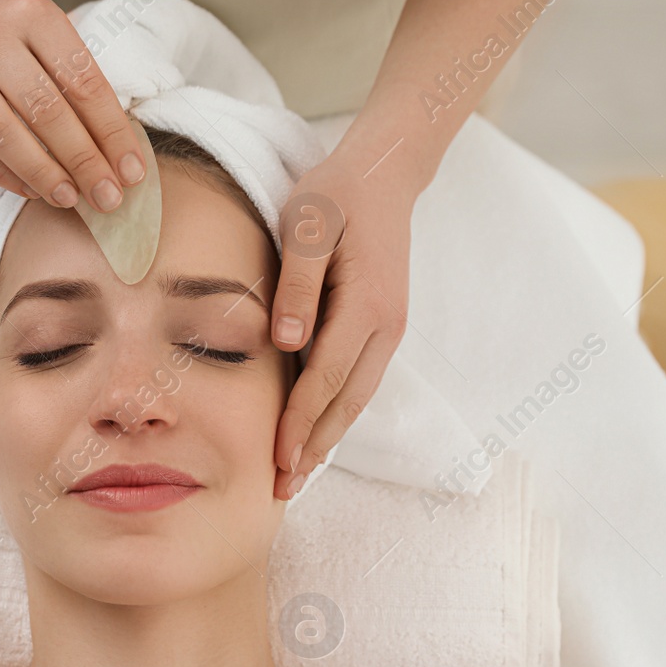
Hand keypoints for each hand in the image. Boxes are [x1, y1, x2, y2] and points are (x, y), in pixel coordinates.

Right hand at [0, 0, 145, 211]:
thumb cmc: (4, 34)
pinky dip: (7, 175)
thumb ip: (76, 77)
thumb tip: (118, 149)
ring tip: (71, 198)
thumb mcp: (44, 32)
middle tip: (108, 196)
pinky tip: (34, 189)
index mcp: (32, 14)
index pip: (83, 81)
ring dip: (43, 173)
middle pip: (45, 110)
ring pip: (4, 133)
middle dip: (84, 161)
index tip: (132, 171)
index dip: (112, 132)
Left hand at [270, 148, 417, 500]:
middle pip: (346, 404)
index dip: (300, 423)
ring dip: (327, 440)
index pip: (326, 379)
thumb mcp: (307, 226)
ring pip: (357, 399)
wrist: (385, 175)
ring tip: (296, 476)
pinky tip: (316, 434)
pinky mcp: (383, 327)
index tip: (276, 459)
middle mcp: (385, 327)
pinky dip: (336, 414)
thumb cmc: (336, 194)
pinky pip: (358, 382)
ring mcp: (389, 330)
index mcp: (366, 306)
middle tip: (283, 491)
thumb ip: (297, 285)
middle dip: (314, 449)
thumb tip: (286, 343)